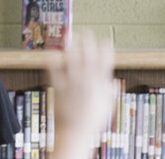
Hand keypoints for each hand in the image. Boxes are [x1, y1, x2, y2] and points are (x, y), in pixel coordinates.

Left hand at [46, 31, 114, 158]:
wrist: (76, 132)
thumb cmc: (91, 120)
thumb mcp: (106, 106)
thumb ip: (109, 92)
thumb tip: (113, 83)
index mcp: (100, 86)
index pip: (105, 64)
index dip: (106, 50)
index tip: (106, 40)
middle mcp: (87, 82)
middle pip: (88, 57)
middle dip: (88, 42)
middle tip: (85, 31)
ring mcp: (73, 84)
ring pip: (73, 61)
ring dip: (72, 47)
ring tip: (70, 38)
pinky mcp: (59, 87)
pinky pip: (55, 71)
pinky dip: (53, 61)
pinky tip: (51, 52)